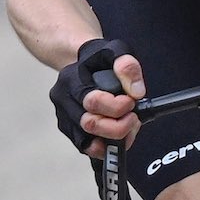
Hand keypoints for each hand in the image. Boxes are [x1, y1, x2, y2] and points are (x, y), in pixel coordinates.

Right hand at [50, 38, 145, 157]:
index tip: (131, 101)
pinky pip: (86, 148)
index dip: (117, 107)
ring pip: (87, 141)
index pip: (92, 101)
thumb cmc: (97, 59)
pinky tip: (118, 137)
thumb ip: (127, 66)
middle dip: (118, 126)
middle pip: (88, 124)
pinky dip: (105, 147)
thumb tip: (137, 93)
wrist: (80, 64)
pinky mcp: (69, 130)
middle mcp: (62, 100)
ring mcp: (63, 117)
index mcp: (70, 79)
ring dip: (114, 139)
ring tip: (129, 127)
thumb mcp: (116, 51)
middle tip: (133, 118)